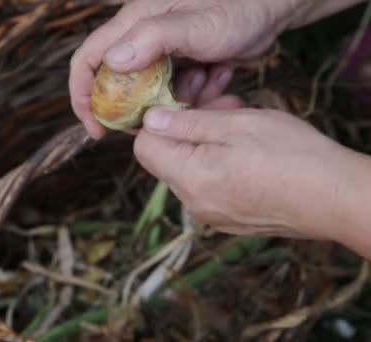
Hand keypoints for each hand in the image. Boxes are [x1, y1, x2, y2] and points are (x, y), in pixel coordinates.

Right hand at [69, 0, 300, 138]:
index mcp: (132, 24)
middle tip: (158, 123)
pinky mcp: (181, 64)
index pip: (89, 60)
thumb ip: (152, 38)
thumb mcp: (195, 24)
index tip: (97, 127)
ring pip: (151, 94)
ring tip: (206, 83)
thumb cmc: (235, 7)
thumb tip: (112, 62)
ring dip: (175, 101)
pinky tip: (218, 76)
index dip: (83, 95)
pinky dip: (195, 95)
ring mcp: (161, 53)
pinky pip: (176, 93)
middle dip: (137, 109)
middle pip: (118, 85)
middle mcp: (140, 39)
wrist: (271, 8)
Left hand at [133, 98, 370, 258]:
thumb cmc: (291, 156)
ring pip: (190, 169)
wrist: (335, 199)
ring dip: (205, 141)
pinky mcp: (228, 219)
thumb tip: (150, 120)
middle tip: (222, 102)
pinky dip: (217, 163)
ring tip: (239, 120)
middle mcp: (192, 203)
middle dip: (187, 126)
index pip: (144, 147)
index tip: (183, 102)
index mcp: (188, 178)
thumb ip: (186, 123)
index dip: (158, 121)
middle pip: (168, 158)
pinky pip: (208, 185)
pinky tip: (245, 148)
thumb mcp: (236, 124)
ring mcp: (211, 215)